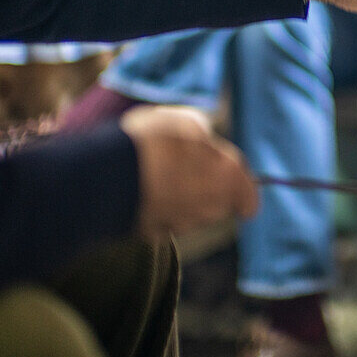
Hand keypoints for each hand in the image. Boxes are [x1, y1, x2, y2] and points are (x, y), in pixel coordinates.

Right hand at [121, 105, 258, 238]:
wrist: (109, 178)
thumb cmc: (152, 144)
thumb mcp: (185, 122)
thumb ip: (202, 132)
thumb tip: (203, 137)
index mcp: (228, 178)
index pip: (247, 191)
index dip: (246, 189)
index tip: (246, 192)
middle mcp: (210, 207)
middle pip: (219, 199)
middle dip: (211, 187)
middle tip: (189, 166)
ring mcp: (183, 224)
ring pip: (192, 210)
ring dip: (184, 196)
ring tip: (160, 173)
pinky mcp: (156, 233)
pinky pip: (166, 218)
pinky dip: (161, 207)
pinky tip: (144, 188)